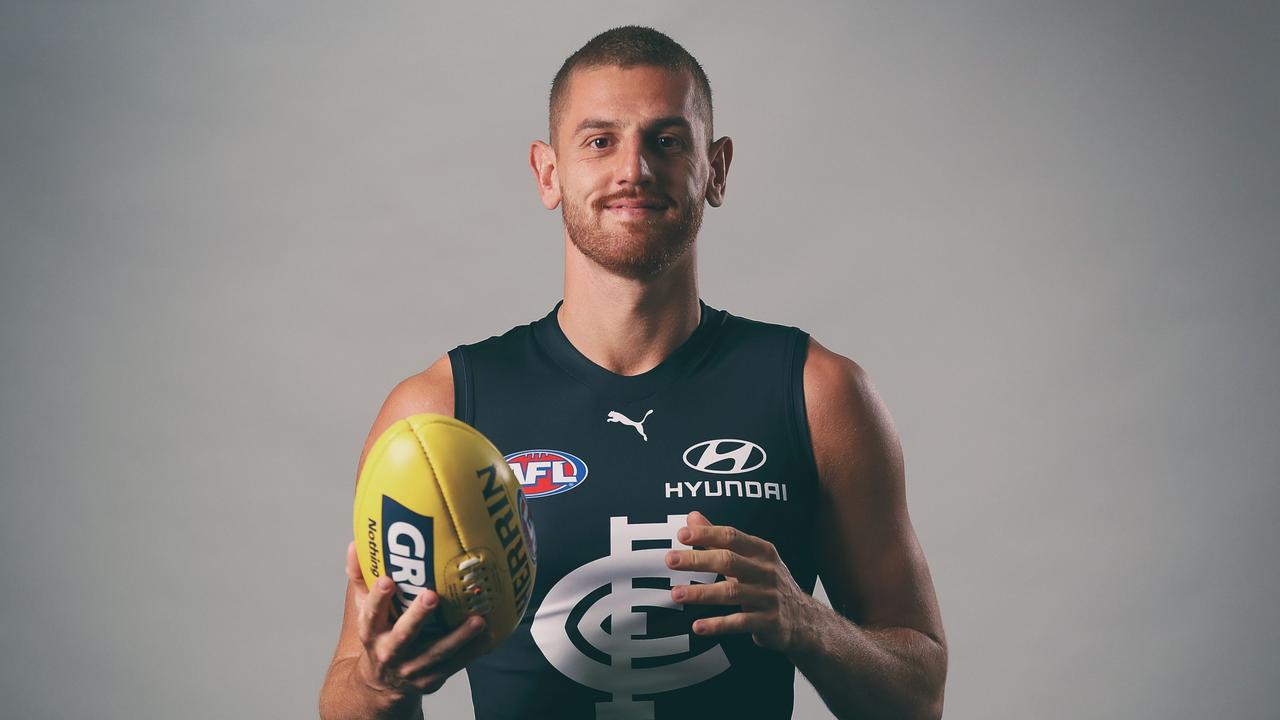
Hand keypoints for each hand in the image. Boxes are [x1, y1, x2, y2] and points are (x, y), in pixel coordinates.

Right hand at [345, 541, 488, 696]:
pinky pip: (457, 664)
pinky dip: (474, 650)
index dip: (377, 598)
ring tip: (478, 620)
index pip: (370, 615)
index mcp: (372, 634)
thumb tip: (356, 543)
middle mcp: (390, 653)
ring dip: (459, 637)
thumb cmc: (378, 636)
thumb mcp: (363, 610)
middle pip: (404, 635)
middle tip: (432, 596)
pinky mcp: (433, 678)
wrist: (381, 685)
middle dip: (418, 616)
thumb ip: (360, 578)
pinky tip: (491, 634)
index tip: (387, 580)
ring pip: (437, 653)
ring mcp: (413, 669)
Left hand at [666, 511, 815, 653]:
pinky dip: (718, 624)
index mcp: (762, 551)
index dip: (707, 534)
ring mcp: (768, 597)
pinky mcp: (769, 621)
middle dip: (697, 560)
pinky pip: (740, 622)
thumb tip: (692, 517)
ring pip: (730, 592)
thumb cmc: (768, 583)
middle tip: (670, 560)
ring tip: (676, 594)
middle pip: (728, 561)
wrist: (804, 620)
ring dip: (701, 593)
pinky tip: (697, 626)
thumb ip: (719, 538)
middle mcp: (766, 571)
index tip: (681, 534)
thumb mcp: (750, 557)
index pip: (731, 536)